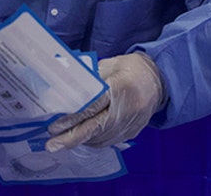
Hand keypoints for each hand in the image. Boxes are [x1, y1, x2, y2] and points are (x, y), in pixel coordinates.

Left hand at [45, 52, 164, 151]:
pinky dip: (94, 141)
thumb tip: (64, 92)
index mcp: (120, 87)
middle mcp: (128, 108)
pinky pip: (110, 141)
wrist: (159, 79)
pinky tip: (83, 139)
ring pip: (102, 138)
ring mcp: (132, 122)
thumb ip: (90, 80)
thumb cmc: (129, 69)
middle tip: (52, 145)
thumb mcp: (108, 65)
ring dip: (81, 141)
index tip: (54, 126)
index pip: (92, 106)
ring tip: (63, 141)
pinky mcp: (134, 131)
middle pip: (95, 128)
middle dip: (71, 138)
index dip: (72, 118)